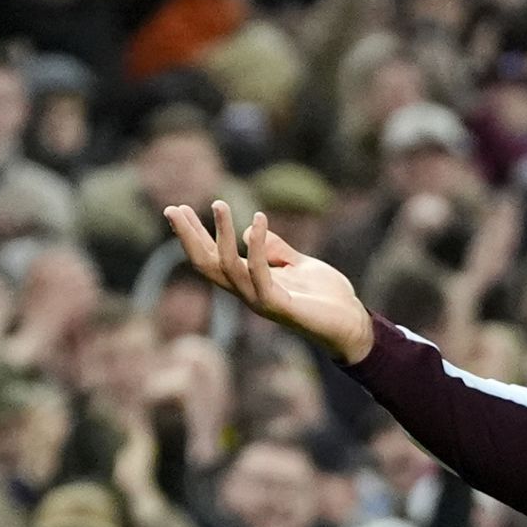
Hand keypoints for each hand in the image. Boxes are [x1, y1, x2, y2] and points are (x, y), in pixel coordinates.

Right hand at [164, 201, 375, 362]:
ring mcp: (260, 300)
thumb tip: (251, 230)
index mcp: (250, 282)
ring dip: (220, 234)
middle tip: (173, 208)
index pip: (212, 258)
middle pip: (207, 265)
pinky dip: (256, 246)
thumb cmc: (327, 297)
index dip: (194, 235)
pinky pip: (259, 272)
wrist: (353, 323)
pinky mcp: (278, 304)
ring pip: (227, 267)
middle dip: (189, 237)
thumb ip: (277, 249)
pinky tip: (257, 220)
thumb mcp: (300, 264)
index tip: (177, 209)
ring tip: (219, 203)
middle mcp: (248, 292)